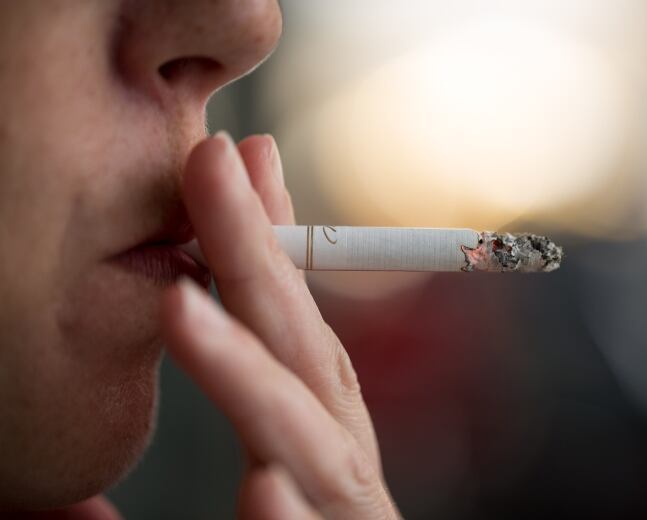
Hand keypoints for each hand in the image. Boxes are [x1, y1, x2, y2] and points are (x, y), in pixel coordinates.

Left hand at [161, 133, 399, 518]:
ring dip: (251, 378)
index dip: (261, 244)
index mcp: (317, 432)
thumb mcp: (273, 467)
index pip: (291, 327)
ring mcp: (348, 515)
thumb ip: (209, 418)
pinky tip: (262, 494)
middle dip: (255, 261)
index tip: (231, 163)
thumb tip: (129, 384)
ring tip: (184, 311)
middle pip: (302, 356)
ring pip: (311, 446)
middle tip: (211, 169)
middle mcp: (339, 463)